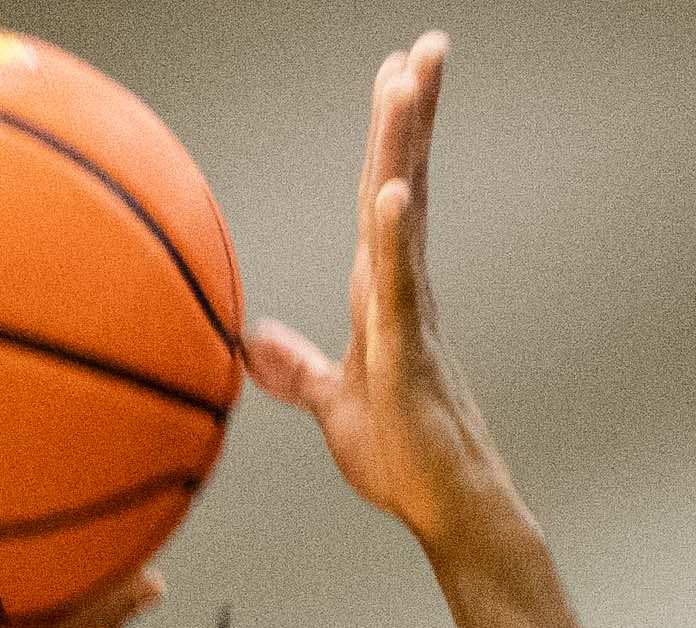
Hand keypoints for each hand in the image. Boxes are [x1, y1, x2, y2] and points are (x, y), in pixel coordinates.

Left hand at [246, 35, 528, 557]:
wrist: (446, 511)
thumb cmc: (403, 460)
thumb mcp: (330, 404)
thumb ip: (294, 368)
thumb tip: (250, 340)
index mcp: (380, 292)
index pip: (378, 197)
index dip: (389, 137)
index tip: (397, 77)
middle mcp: (400, 289)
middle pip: (400, 182)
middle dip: (411, 114)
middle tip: (425, 47)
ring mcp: (410, 316)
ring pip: (403, 214)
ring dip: (405, 146)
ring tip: (411, 80)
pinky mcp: (410, 354)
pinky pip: (399, 286)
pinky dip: (391, 238)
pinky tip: (389, 192)